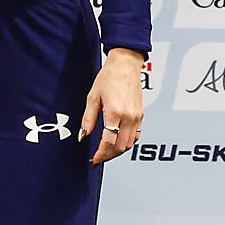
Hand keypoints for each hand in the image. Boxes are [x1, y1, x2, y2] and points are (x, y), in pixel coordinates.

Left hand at [80, 48, 143, 164]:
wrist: (125, 65)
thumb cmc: (109, 76)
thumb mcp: (93, 97)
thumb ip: (88, 118)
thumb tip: (83, 135)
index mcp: (115, 112)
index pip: (109, 142)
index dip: (100, 154)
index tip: (94, 159)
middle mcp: (129, 116)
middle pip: (120, 147)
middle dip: (108, 156)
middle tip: (98, 158)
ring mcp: (137, 117)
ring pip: (129, 144)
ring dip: (118, 151)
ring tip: (106, 152)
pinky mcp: (141, 115)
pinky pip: (136, 136)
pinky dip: (127, 143)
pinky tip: (118, 142)